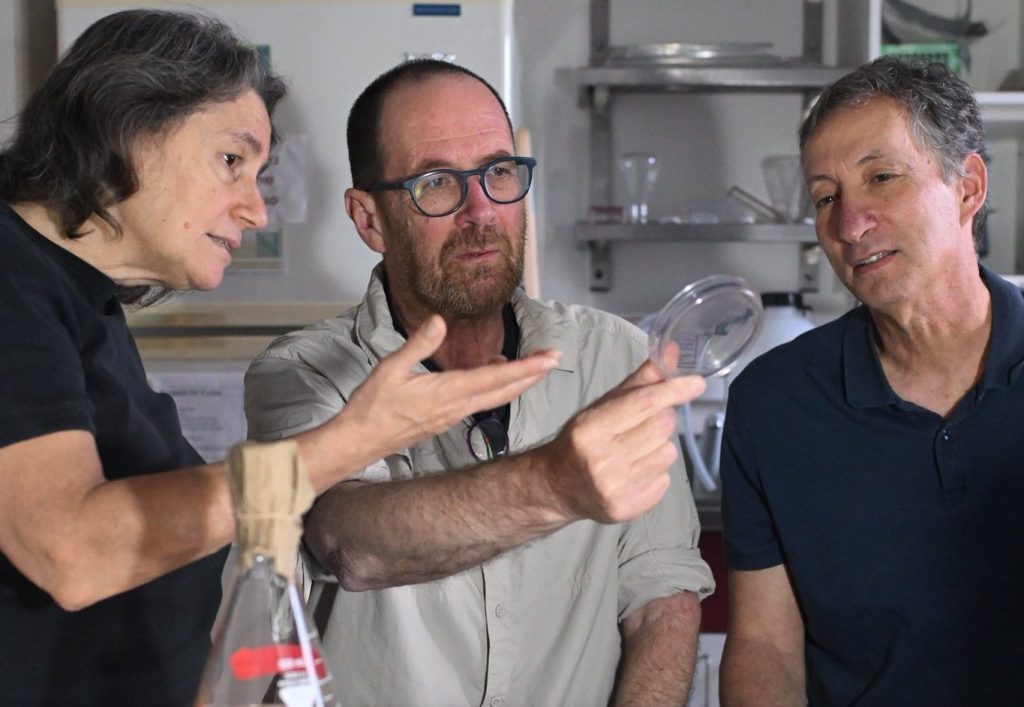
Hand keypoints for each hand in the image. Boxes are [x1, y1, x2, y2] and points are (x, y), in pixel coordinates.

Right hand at [330, 315, 559, 458]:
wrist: (359, 441)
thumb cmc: (372, 406)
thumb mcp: (391, 368)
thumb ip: (418, 344)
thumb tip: (439, 320)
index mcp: (449, 391)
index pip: (497, 377)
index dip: (527, 368)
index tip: (550, 358)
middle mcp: (457, 406)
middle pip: (504, 390)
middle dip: (532, 375)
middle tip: (554, 359)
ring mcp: (453, 416)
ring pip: (494, 398)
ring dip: (516, 383)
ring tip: (532, 367)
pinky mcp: (445, 420)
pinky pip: (480, 403)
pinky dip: (495, 389)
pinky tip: (494, 378)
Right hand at [542, 359, 704, 523]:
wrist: (557, 486)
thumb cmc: (584, 438)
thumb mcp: (604, 405)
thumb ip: (641, 381)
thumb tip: (672, 351)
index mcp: (591, 428)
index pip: (644, 403)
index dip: (674, 390)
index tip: (696, 383)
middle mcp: (602, 459)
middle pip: (661, 427)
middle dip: (662, 419)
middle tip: (645, 423)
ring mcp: (615, 488)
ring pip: (668, 453)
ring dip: (660, 447)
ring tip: (636, 450)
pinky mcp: (626, 509)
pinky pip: (665, 481)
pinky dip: (657, 473)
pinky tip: (635, 471)